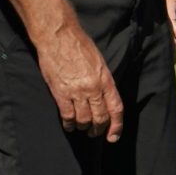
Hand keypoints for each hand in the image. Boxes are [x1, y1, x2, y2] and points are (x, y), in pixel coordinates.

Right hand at [36, 23, 124, 142]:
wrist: (59, 37)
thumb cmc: (80, 46)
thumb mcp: (100, 63)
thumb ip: (103, 81)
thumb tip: (105, 97)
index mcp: (106, 80)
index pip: (116, 109)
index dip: (116, 126)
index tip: (113, 137)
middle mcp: (94, 89)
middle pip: (100, 117)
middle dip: (99, 129)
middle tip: (95, 133)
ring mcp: (77, 92)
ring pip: (84, 119)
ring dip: (83, 127)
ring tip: (82, 129)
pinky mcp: (60, 93)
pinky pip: (67, 115)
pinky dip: (69, 124)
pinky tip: (69, 126)